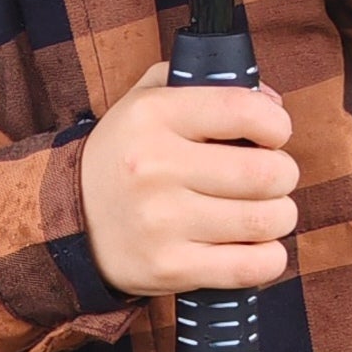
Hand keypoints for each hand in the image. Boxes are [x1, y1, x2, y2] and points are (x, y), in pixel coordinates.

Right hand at [80, 62, 300, 295]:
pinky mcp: (169, 268)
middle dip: (284, 176)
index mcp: (153, 115)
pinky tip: (255, 247)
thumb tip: (272, 101)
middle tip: (272, 179)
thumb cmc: (129, 156)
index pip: (244, 110)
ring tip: (265, 213)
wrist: (68, 221)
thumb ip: (207, 83)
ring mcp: (161, 221)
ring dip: (280, 216)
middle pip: (267, 173)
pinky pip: (252, 266)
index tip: (273, 136)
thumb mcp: (148, 100)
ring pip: (266, 220)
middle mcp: (155, 166)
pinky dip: (269, 258)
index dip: (277, 125)